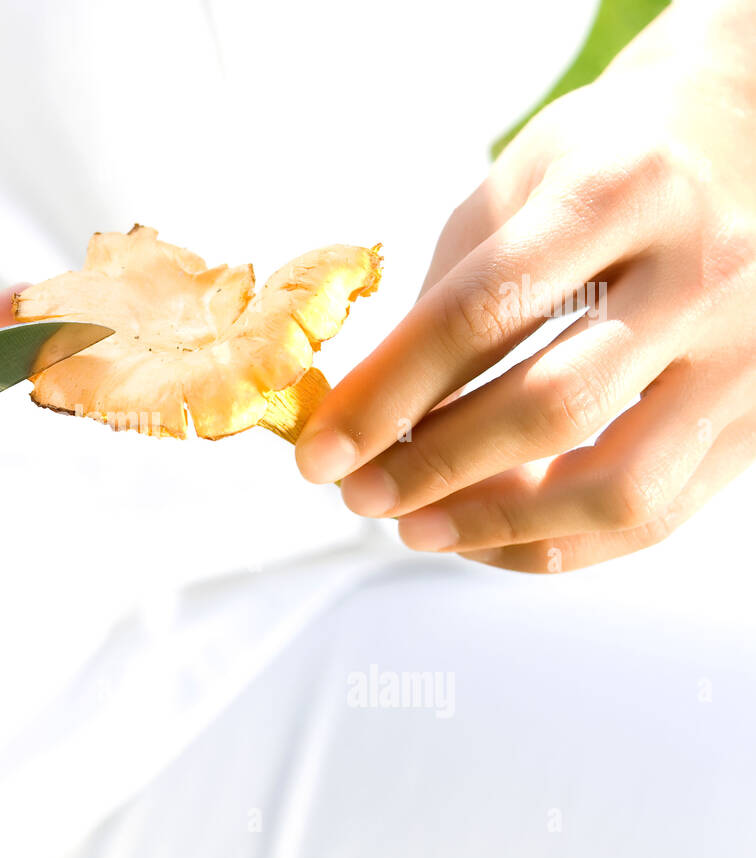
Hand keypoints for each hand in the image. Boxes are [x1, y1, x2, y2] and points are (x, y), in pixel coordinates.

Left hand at [296, 0, 755, 571]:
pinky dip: (559, 544)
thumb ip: (445, 296)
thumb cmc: (606, 162)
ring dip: (498, 525)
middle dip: (433, 470)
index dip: (386, 396)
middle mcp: (702, 271)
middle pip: (553, 408)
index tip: (320, 453)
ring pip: (620, 487)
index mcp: (619, 192)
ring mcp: (748, 351)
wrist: (744, 137)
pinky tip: (487, 534)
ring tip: (415, 528)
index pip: (479, 315)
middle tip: (358, 495)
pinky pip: (657, 514)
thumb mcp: (514, 185)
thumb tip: (365, 415)